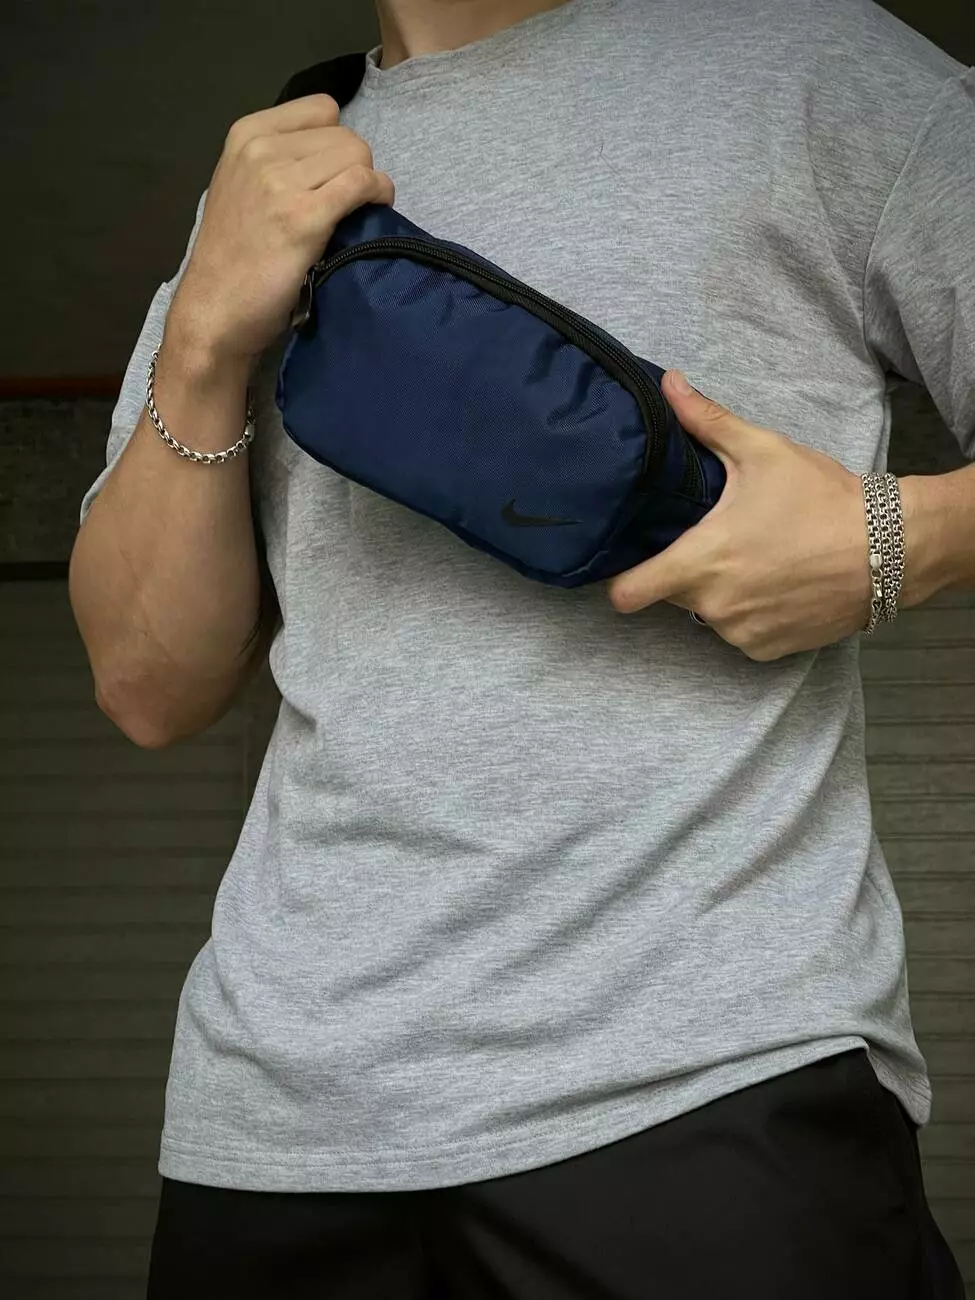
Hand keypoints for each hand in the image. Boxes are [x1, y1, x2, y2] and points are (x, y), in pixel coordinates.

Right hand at [168, 95, 394, 367]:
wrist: (215, 309)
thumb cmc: (232, 257)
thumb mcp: (239, 186)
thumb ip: (275, 160)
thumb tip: (330, 155)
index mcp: (245, 135)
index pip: (320, 108)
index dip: (337, 140)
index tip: (334, 172)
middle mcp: (262, 150)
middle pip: (345, 135)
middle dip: (356, 167)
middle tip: (347, 202)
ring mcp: (282, 182)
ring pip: (358, 156)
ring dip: (369, 183)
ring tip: (358, 211)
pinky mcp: (306, 218)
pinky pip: (362, 183)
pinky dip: (379, 194)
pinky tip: (375, 211)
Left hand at [606, 371, 895, 660]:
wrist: (891, 547)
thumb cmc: (823, 499)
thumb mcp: (762, 451)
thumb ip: (706, 422)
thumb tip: (668, 382)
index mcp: (701, 560)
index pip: (627, 593)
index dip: (620, 581)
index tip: (628, 564)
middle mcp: (714, 606)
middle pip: (670, 596)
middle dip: (683, 572)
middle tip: (716, 541)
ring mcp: (741, 633)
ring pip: (709, 615)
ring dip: (722, 593)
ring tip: (757, 560)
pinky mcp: (768, 650)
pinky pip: (741, 634)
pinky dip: (752, 615)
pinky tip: (779, 585)